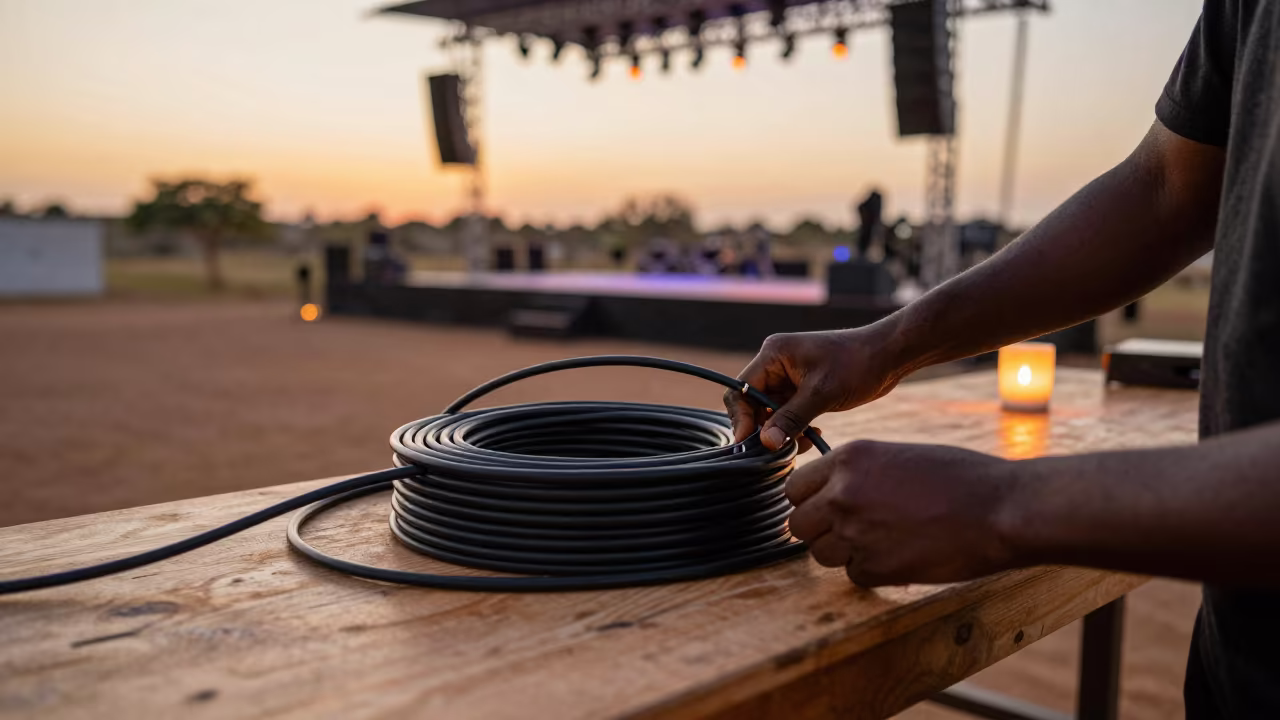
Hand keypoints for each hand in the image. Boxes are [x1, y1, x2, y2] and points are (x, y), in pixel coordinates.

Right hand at [723, 324, 908, 451]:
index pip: (742, 389)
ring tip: (803, 443)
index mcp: (773, 355)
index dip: (742, 418)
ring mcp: (788, 378)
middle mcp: (776, 364)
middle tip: (779, 449)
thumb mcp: (822, 393)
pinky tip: (813, 435)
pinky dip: (795, 428)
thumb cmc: (856, 364)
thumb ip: (791, 419)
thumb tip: (766, 443)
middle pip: (752, 403)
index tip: (750, 443)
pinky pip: (787, 415)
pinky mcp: (802, 390)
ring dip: (782, 432)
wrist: (888, 356)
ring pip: (770, 413)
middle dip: (765, 428)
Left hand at [785, 440, 1019, 586]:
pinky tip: (903, 556)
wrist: (1001, 509)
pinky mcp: (874, 569)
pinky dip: (872, 572)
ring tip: (882, 541)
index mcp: (848, 459)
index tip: (826, 507)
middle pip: (798, 525)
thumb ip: (857, 474)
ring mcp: (855, 533)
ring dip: (844, 553)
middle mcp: (842, 494)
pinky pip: (853, 575)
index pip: (794, 488)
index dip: (809, 501)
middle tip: (850, 531)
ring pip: (820, 554)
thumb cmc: (960, 477)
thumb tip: (830, 493)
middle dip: (819, 530)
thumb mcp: (897, 456)